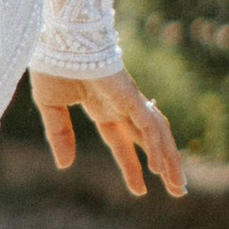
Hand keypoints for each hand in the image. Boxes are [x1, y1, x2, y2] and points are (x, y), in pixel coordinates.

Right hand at [31, 70, 184, 200]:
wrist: (58, 38)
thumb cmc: (53, 62)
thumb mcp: (50, 106)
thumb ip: (59, 134)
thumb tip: (64, 165)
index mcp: (103, 107)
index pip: (122, 141)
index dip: (132, 165)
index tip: (140, 190)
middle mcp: (121, 106)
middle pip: (149, 141)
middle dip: (164, 165)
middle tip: (177, 190)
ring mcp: (129, 101)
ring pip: (156, 135)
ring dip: (169, 160)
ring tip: (178, 186)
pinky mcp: (130, 96)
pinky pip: (148, 125)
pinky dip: (155, 146)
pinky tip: (158, 168)